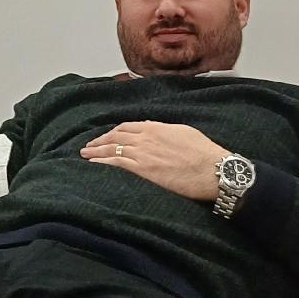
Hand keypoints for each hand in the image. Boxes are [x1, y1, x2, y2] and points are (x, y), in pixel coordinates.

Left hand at [80, 121, 229, 201]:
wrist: (213, 170)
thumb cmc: (204, 152)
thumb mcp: (183, 132)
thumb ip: (164, 129)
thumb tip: (151, 128)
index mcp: (155, 127)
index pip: (126, 127)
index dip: (113, 132)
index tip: (105, 137)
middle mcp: (145, 138)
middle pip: (115, 137)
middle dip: (99, 141)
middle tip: (88, 146)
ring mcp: (143, 154)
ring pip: (112, 150)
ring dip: (96, 152)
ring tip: (85, 155)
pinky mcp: (143, 170)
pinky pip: (116, 165)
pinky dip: (102, 163)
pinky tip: (93, 165)